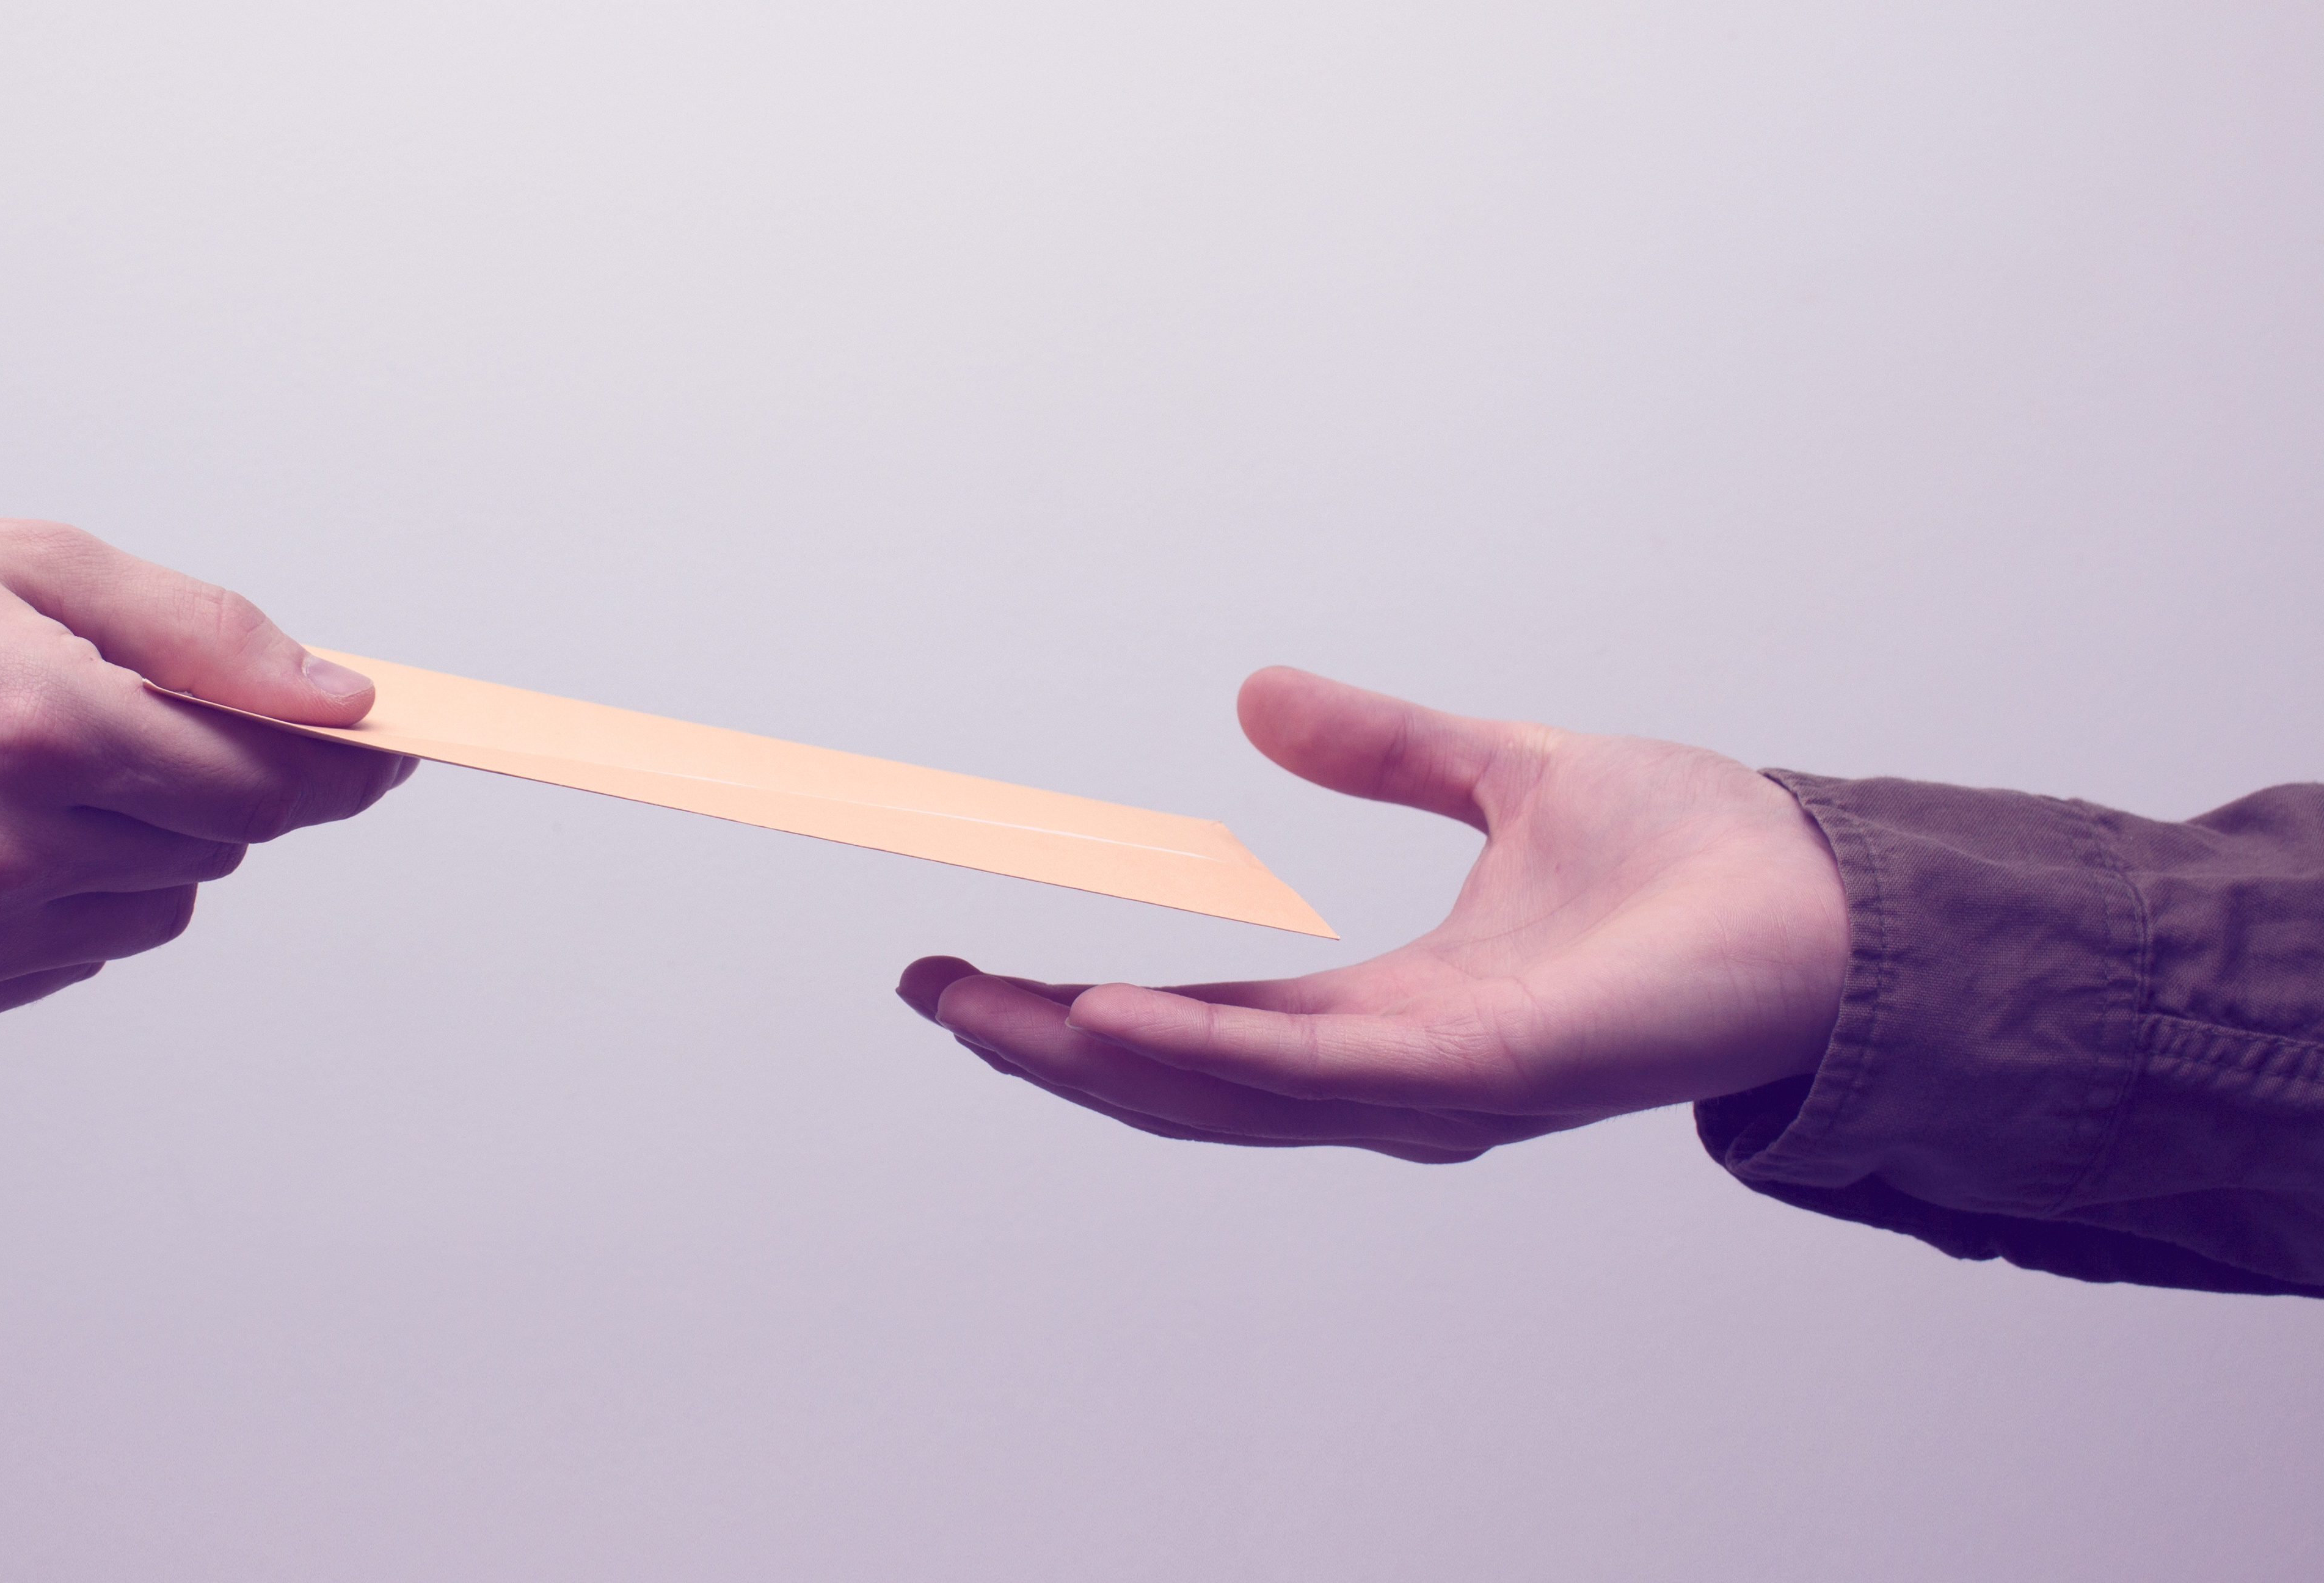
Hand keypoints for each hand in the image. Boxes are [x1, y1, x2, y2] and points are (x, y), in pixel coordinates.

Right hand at [0, 509, 411, 1035]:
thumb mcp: (30, 562)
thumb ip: (203, 634)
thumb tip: (339, 701)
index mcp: (38, 725)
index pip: (265, 783)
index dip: (338, 767)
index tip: (378, 751)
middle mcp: (0, 847)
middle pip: (219, 845)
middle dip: (201, 781)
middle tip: (114, 719)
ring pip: (156, 908)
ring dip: (132, 844)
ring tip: (13, 771)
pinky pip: (71, 953)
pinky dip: (57, 899)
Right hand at [895, 668, 1846, 1160]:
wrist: (1843, 903)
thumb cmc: (1709, 866)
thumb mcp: (1503, 775)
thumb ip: (1383, 749)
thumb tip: (1257, 695)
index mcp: (1390, 1016)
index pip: (1201, 1028)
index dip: (1078, 1006)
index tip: (972, 969)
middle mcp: (1397, 1076)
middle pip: (1182, 1083)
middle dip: (1045, 1050)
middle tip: (931, 997)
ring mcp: (1438, 1090)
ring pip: (1225, 1095)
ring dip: (1091, 1057)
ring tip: (985, 1011)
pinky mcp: (1489, 1073)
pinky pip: (1320, 1078)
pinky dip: (1205, 1055)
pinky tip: (1112, 1020)